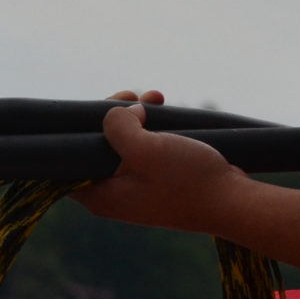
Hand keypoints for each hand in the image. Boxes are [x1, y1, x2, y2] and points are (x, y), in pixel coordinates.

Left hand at [74, 100, 249, 234]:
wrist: (232, 200)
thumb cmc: (188, 180)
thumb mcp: (146, 150)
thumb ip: (119, 128)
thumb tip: (117, 113)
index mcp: (101, 195)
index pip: (67, 161)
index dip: (79, 129)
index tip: (104, 109)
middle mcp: (114, 195)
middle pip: (96, 147)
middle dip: (113, 117)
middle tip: (132, 97)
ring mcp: (135, 188)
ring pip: (122, 144)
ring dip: (135, 117)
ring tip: (155, 98)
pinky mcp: (155, 181)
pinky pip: (143, 149)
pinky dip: (150, 128)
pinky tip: (164, 111)